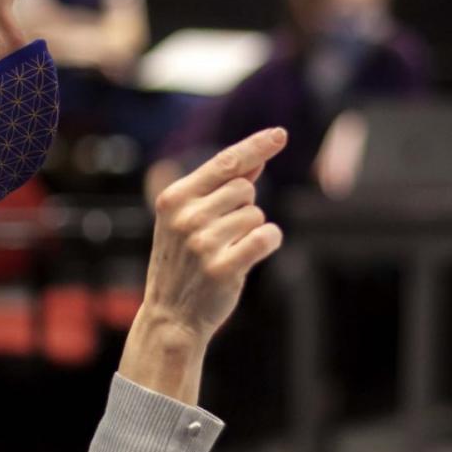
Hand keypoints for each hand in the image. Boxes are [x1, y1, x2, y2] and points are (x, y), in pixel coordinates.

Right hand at [119, 128, 286, 403]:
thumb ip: (220, 188)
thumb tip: (255, 160)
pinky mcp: (222, 267)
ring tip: (227, 251)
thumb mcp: (190, 219)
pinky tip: (250, 255)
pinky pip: (266, 237)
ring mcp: (202, 242)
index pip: (224, 163)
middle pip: (245, 189)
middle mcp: (185, 216)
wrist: (171, 316)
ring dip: (252, 231)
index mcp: (173, 198)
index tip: (280, 134)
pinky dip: (268, 242)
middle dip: (244, 208)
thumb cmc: (184, 263)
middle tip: (222, 236)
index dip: (255, 146)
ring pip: (256, 215)